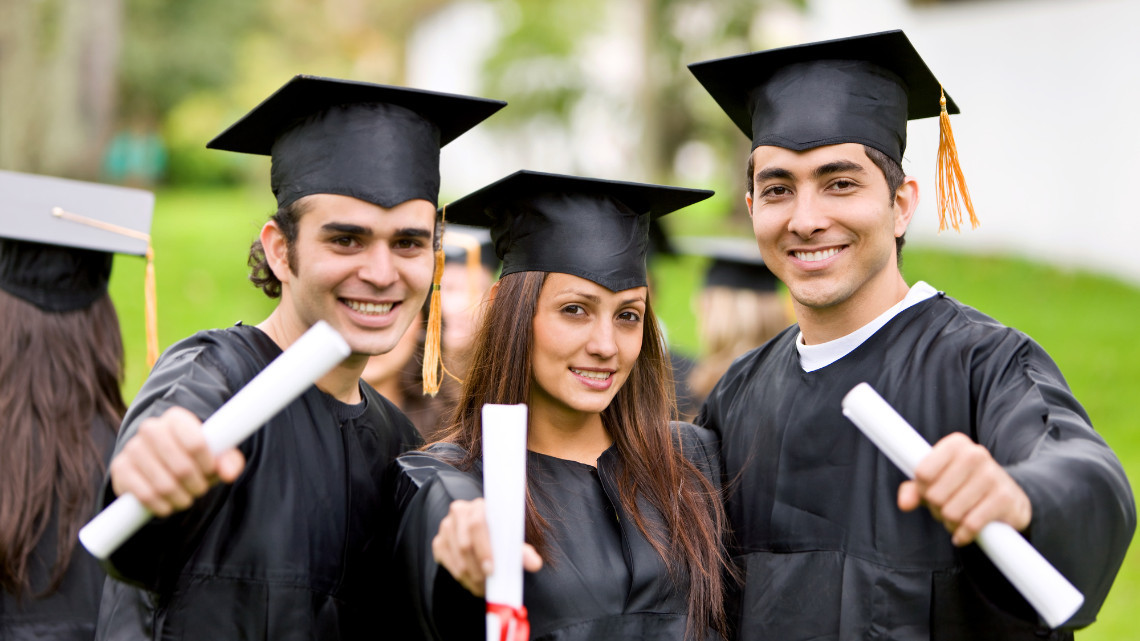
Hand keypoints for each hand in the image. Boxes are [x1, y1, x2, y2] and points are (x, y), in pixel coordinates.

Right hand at [109, 407, 245, 516]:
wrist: (158, 463)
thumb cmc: (193, 458)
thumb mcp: (214, 456)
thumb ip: (228, 460)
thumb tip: (229, 473)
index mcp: (176, 418)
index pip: (196, 443)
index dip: (208, 464)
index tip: (211, 471)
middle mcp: (150, 428)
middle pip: (181, 467)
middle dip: (196, 484)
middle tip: (200, 489)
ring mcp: (132, 448)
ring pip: (163, 485)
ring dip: (181, 498)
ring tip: (186, 497)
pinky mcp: (120, 468)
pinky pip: (145, 495)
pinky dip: (162, 506)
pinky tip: (168, 504)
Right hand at [431, 498, 542, 596]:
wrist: (484, 537)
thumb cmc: (499, 537)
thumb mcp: (512, 542)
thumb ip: (523, 552)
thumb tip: (534, 563)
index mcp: (480, 506)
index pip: (478, 523)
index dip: (484, 548)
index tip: (492, 570)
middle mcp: (460, 511)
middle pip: (465, 543)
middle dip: (477, 568)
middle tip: (487, 584)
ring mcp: (446, 526)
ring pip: (455, 555)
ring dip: (470, 575)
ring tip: (483, 586)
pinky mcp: (439, 541)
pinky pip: (446, 561)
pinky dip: (459, 576)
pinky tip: (471, 582)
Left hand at [898, 432, 1031, 545]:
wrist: (1008, 498)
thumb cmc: (965, 487)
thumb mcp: (937, 482)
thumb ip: (914, 490)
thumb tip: (904, 503)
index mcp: (956, 444)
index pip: (922, 473)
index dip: (922, 490)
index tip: (930, 492)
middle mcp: (975, 454)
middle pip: (935, 495)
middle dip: (936, 509)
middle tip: (946, 508)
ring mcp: (992, 475)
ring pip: (951, 512)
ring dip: (950, 522)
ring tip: (957, 519)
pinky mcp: (1004, 498)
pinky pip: (970, 524)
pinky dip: (963, 534)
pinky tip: (963, 533)